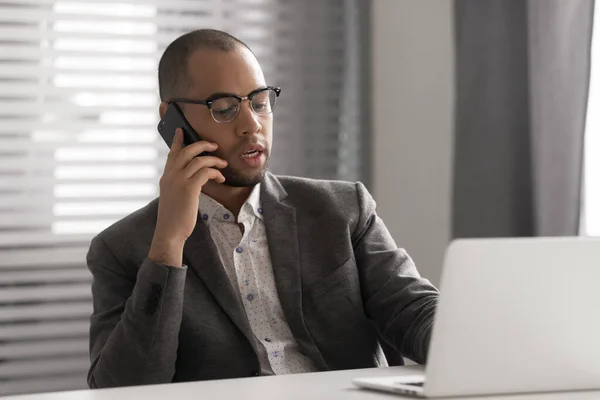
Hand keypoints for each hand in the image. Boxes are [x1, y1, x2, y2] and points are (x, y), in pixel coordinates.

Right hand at [149, 128, 226, 266]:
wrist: (169, 233)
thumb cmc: (174, 218)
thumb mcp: (173, 197)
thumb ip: (178, 185)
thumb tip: (193, 178)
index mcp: (166, 177)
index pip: (172, 154)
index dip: (178, 141)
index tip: (182, 131)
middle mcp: (171, 176)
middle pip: (187, 151)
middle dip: (202, 145)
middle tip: (214, 146)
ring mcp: (179, 181)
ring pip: (199, 160)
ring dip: (214, 160)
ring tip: (223, 165)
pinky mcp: (189, 188)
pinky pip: (205, 172)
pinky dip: (215, 172)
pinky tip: (220, 178)